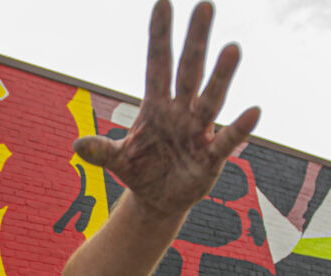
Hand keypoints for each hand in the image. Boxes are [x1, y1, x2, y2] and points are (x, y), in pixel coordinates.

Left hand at [73, 0, 259, 219]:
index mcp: (155, 106)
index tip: (163, 3)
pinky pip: (226, 140)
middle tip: (205, 5)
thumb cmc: (140, 170)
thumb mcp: (117, 161)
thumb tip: (78, 145)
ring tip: (232, 47)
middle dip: (195, 40)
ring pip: (210, 98)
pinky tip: (252, 111)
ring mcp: (197, 132)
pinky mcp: (209, 157)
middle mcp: (180, 112)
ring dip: (221, 74)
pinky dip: (238, 128)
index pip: (157, 64)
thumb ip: (101, 151)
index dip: (159, 36)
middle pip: (189, 70)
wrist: (158, 200)